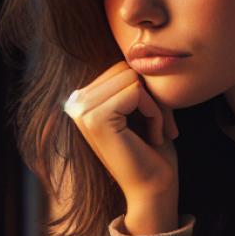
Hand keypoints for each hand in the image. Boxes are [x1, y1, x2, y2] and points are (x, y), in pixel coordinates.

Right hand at [63, 60, 179, 205]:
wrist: (154, 190)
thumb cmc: (153, 152)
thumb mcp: (140, 108)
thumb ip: (131, 81)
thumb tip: (139, 45)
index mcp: (82, 100)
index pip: (121, 67)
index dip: (146, 90)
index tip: (155, 121)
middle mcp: (75, 104)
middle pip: (125, 68)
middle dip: (152, 95)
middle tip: (159, 127)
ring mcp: (81, 111)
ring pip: (132, 78)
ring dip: (155, 105)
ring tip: (154, 132)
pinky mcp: (95, 118)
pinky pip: (136, 91)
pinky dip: (154, 112)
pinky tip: (152, 137)